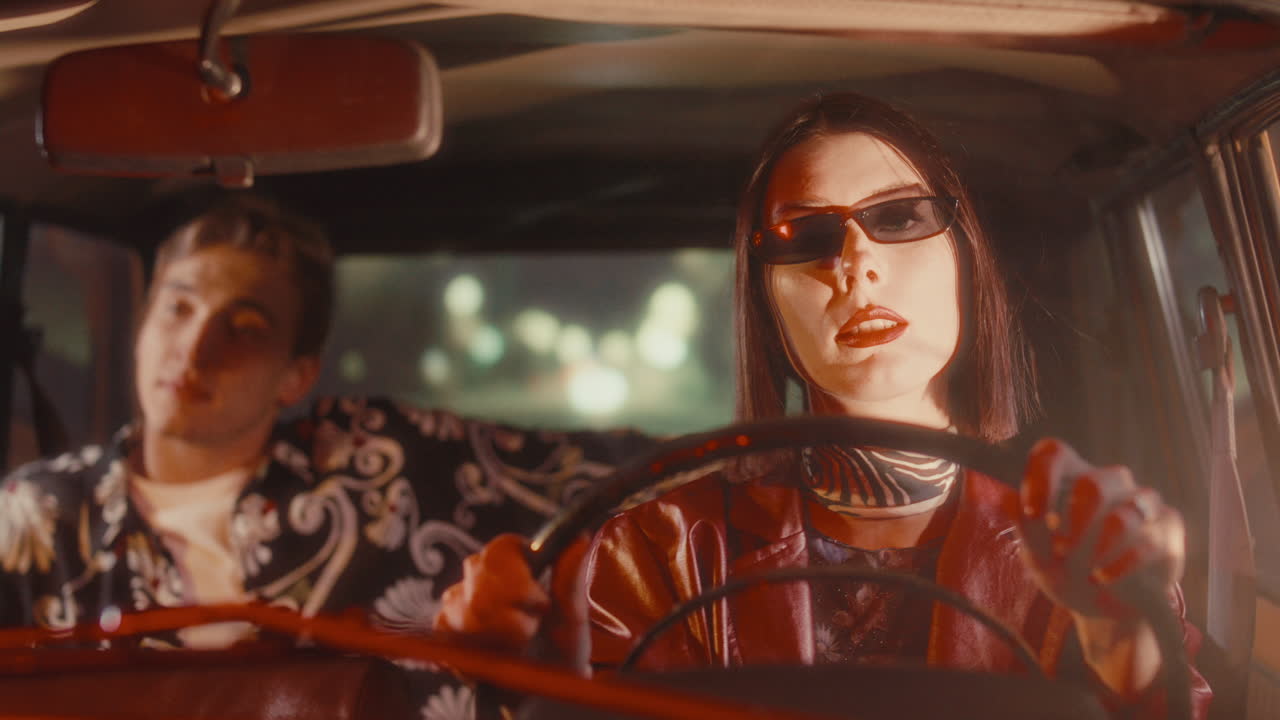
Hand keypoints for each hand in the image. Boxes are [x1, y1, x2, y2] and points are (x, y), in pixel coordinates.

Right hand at [434, 533, 589, 673]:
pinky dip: (473, 647)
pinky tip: (491, 655)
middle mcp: (482, 572)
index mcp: (517, 560)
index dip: (519, 580)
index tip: (541, 606)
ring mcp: (458, 597)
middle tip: (531, 633)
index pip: (501, 549)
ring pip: (464, 606)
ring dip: (495, 636)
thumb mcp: (572, 617)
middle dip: (510, 616)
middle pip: (481, 579)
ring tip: (515, 647)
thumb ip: (570, 578)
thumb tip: (579, 538)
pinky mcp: (443, 625)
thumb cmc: (562, 649)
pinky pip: (445, 626)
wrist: (542, 690)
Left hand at [1017, 438, 1185, 695]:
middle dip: (1074, 521)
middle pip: (1093, 482)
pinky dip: (1121, 565)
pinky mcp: (1168, 527)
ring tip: (1085, 572)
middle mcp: (1109, 481)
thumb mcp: (1038, 557)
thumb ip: (1026, 529)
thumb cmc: (1065, 570)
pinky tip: (1102, 578)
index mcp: (1071, 478)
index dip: (1041, 477)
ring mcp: (1142, 502)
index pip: (1054, 453)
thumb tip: (1008, 498)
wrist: (1103, 607)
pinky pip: (1149, 541)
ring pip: (1125, 513)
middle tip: (1060, 550)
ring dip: (1099, 547)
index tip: (1032, 512)